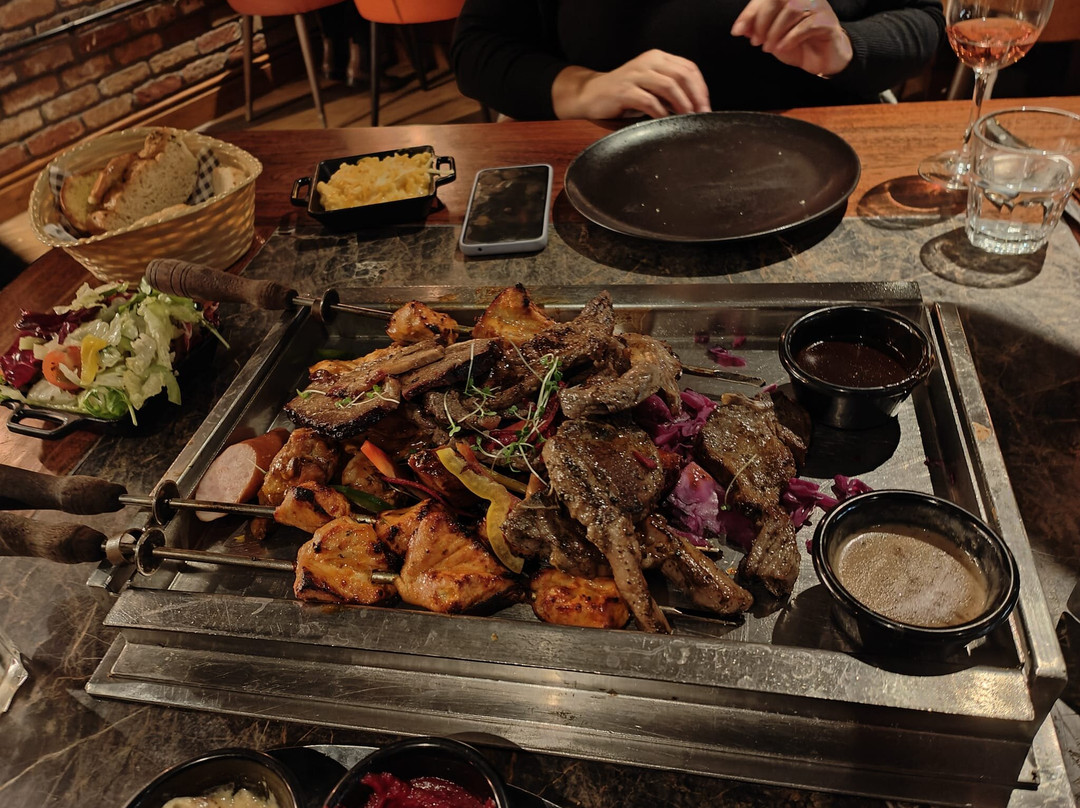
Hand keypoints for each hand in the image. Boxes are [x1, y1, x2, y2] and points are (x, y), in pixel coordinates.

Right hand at [552, 49, 710, 119]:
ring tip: (686, 118)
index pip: (688, 68)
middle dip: (695, 98)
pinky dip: (661, 113)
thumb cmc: (623, 94)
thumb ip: (670, 90)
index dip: (701, 88)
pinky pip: (649, 102)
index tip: (705, 107)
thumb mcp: (650, 85)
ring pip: (669, 86)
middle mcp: (648, 62)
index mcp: (657, 58)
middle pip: (682, 76)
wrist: (590, 94)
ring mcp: (635, 75)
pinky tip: (664, 122)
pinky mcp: (624, 91)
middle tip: (700, 115)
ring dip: (682, 105)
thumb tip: (696, 106)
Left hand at [731, 0, 852, 77]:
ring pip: (792, 10)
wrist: (822, 59)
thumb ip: (756, 29)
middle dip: (762, 22)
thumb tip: (740, 28)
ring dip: (775, 32)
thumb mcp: (771, 37)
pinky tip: (782, 48)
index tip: (737, 31)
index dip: (749, 13)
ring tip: (769, 48)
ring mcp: (818, 6)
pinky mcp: (827, 21)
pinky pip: (807, 25)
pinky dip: (790, 38)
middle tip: (756, 41)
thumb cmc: (796, 43)